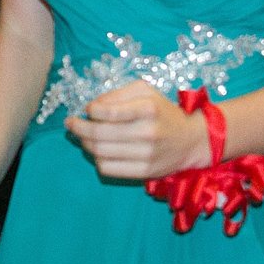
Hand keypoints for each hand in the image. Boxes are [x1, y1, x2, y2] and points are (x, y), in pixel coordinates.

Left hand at [65, 80, 210, 179]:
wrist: (192, 140)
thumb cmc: (162, 111)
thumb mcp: (144, 91)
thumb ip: (116, 94)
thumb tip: (92, 106)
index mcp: (147, 109)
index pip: (108, 112)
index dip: (90, 111)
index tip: (87, 110)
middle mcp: (148, 133)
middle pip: (99, 134)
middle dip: (78, 128)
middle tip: (71, 123)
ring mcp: (147, 155)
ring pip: (100, 152)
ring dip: (84, 143)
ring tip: (82, 136)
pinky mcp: (146, 172)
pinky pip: (108, 169)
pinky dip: (97, 159)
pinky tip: (98, 151)